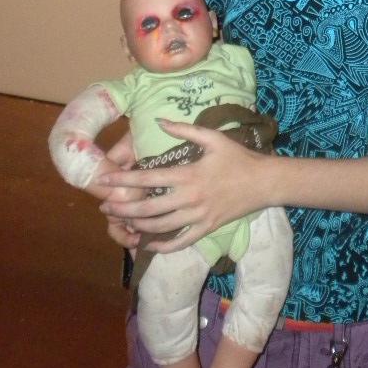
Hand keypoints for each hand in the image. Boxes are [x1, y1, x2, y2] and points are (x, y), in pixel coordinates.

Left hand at [94, 121, 270, 252]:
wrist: (264, 182)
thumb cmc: (238, 157)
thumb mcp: (213, 137)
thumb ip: (184, 130)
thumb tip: (159, 121)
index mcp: (188, 175)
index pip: (148, 178)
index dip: (122, 179)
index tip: (103, 179)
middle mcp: (190, 198)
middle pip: (148, 209)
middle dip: (122, 208)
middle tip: (104, 206)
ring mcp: (198, 217)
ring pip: (160, 228)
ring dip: (137, 226)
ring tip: (121, 221)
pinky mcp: (206, 229)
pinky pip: (180, 243)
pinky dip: (163, 246)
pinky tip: (149, 244)